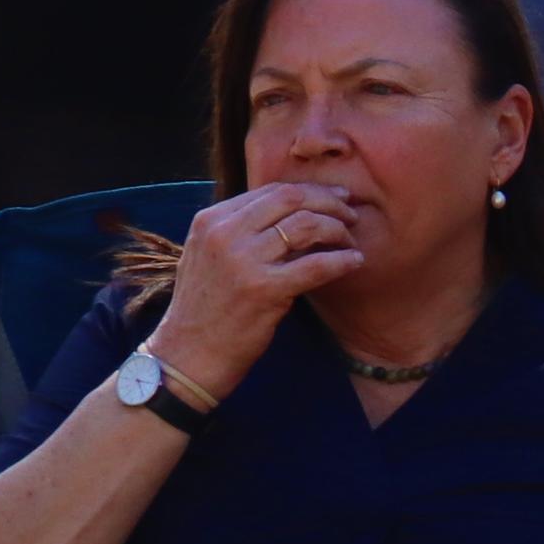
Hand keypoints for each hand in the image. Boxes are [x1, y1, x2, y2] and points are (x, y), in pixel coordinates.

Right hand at [152, 180, 370, 390]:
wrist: (188, 353)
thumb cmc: (206, 306)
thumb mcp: (210, 255)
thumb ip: (241, 230)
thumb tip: (293, 211)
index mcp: (211, 220)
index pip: (272, 190)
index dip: (312, 191)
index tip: (336, 198)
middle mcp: (224, 234)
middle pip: (292, 199)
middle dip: (330, 202)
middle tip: (351, 215)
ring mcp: (243, 261)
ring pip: (307, 225)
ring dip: (338, 230)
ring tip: (350, 242)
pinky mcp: (264, 289)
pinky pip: (316, 265)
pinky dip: (342, 260)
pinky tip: (355, 262)